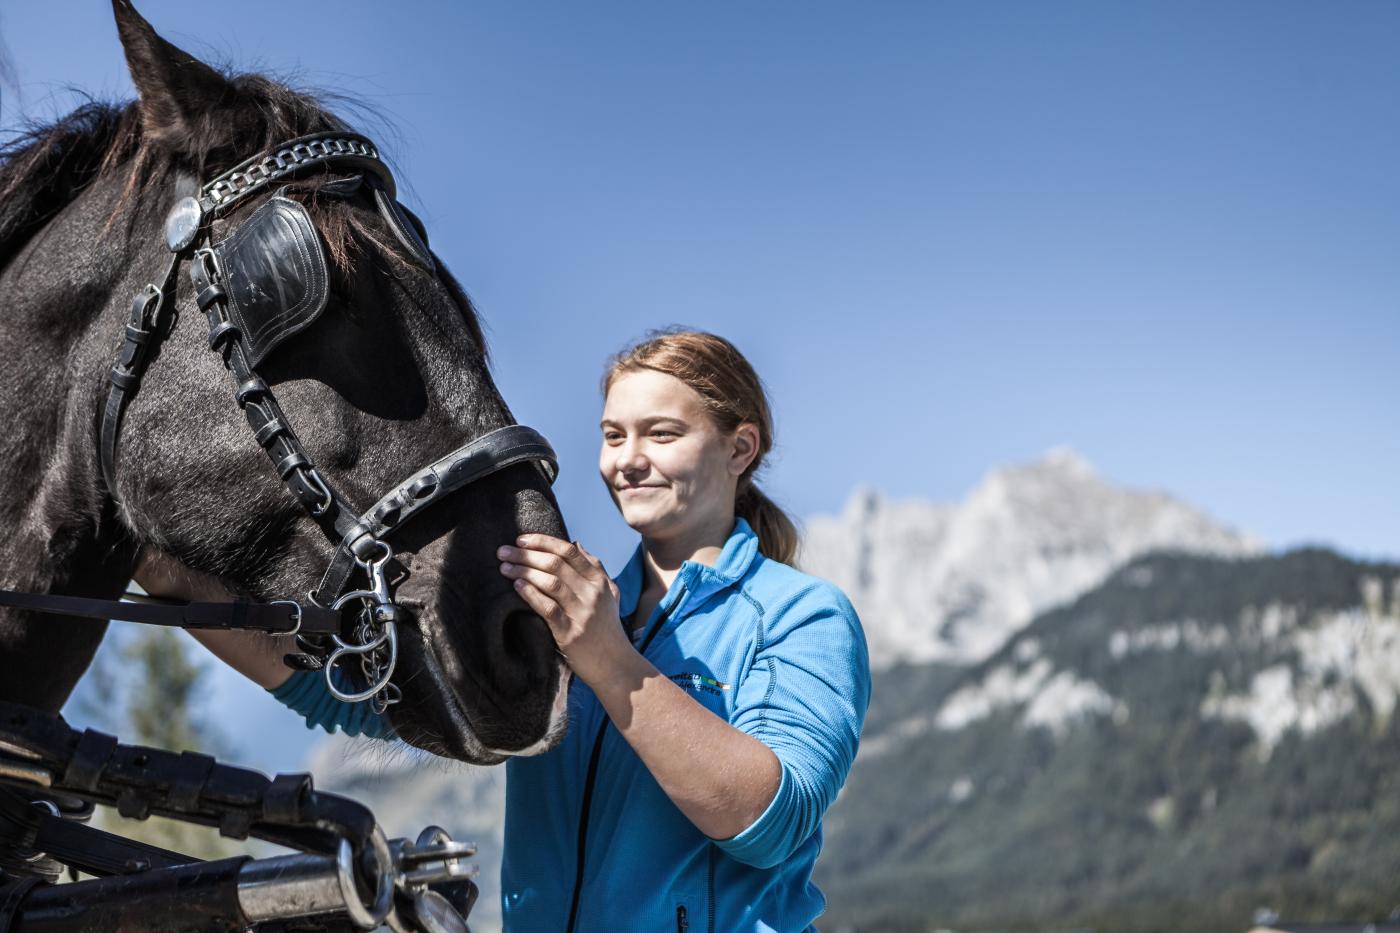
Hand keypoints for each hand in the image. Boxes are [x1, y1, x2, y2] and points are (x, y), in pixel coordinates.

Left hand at [497, 535, 630, 686]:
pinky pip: (547, 608)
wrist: (615, 665)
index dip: (543, 542)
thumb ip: (595, 568)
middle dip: (526, 554)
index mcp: (599, 581)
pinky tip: (517, 586)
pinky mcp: (570, 633)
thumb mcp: (610, 594)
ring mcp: (582, 613)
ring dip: (523, 571)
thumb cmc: (607, 628)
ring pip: (550, 582)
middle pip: (555, 564)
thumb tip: (577, 543)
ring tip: (504, 567)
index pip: (569, 551)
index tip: (521, 539)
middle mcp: (592, 594)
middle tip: (503, 551)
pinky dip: (530, 594)